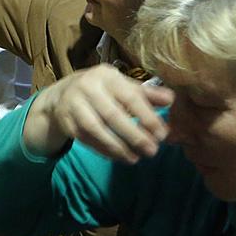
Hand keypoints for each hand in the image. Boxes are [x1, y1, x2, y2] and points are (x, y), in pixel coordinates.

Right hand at [23, 65, 172, 162]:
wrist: (63, 94)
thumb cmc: (102, 90)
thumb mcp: (123, 87)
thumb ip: (147, 94)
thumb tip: (172, 98)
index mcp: (107, 76)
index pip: (130, 97)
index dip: (147, 117)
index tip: (162, 134)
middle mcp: (88, 87)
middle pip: (112, 115)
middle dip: (134, 136)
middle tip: (152, 151)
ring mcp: (74, 104)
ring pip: (96, 129)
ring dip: (117, 146)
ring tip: (135, 158)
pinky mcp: (66, 121)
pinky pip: (86, 139)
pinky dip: (103, 149)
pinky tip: (118, 156)